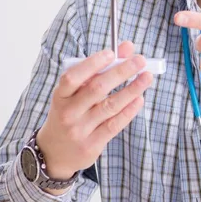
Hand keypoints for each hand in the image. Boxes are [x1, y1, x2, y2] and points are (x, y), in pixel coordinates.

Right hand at [36, 41, 152, 181]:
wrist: (54, 153)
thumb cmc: (69, 114)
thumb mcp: (74, 94)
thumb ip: (98, 70)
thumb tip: (126, 48)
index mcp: (60, 96)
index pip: (73, 77)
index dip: (92, 63)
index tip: (112, 52)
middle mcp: (68, 113)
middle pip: (96, 89)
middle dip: (121, 72)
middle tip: (140, 61)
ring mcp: (79, 130)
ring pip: (109, 106)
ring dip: (131, 90)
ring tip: (147, 77)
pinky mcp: (92, 144)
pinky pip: (114, 125)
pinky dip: (129, 111)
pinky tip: (140, 98)